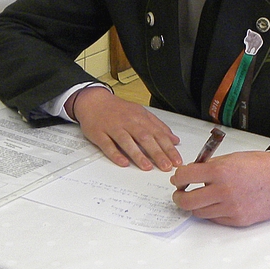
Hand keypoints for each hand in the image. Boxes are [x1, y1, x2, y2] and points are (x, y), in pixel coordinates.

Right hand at [68, 86, 182, 170]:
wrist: (93, 101)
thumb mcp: (141, 113)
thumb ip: (158, 126)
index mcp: (140, 117)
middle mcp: (128, 122)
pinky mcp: (99, 134)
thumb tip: (174, 139)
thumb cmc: (118, 110)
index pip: (158, 134)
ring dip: (138, 155)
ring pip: (127, 141)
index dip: (168, 148)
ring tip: (148, 167)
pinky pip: (107, 145)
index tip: (176, 160)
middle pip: (145, 138)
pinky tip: (123, 162)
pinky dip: (115, 154)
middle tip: (166, 166)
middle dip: (157, 153)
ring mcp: (113, 128)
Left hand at [170, 150, 269, 226]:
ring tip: (199, 198)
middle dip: (179, 196)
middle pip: (186, 201)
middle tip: (181, 193)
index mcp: (220, 171)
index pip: (186, 176)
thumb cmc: (259, 166)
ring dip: (195, 205)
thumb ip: (210, 167)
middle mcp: (223, 191)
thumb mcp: (231, 158)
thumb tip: (192, 174)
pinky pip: (214, 219)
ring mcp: (230, 208)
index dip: (178, 177)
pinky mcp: (237, 220)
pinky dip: (211, 212)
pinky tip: (216, 203)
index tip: (178, 178)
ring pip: (198, 212)